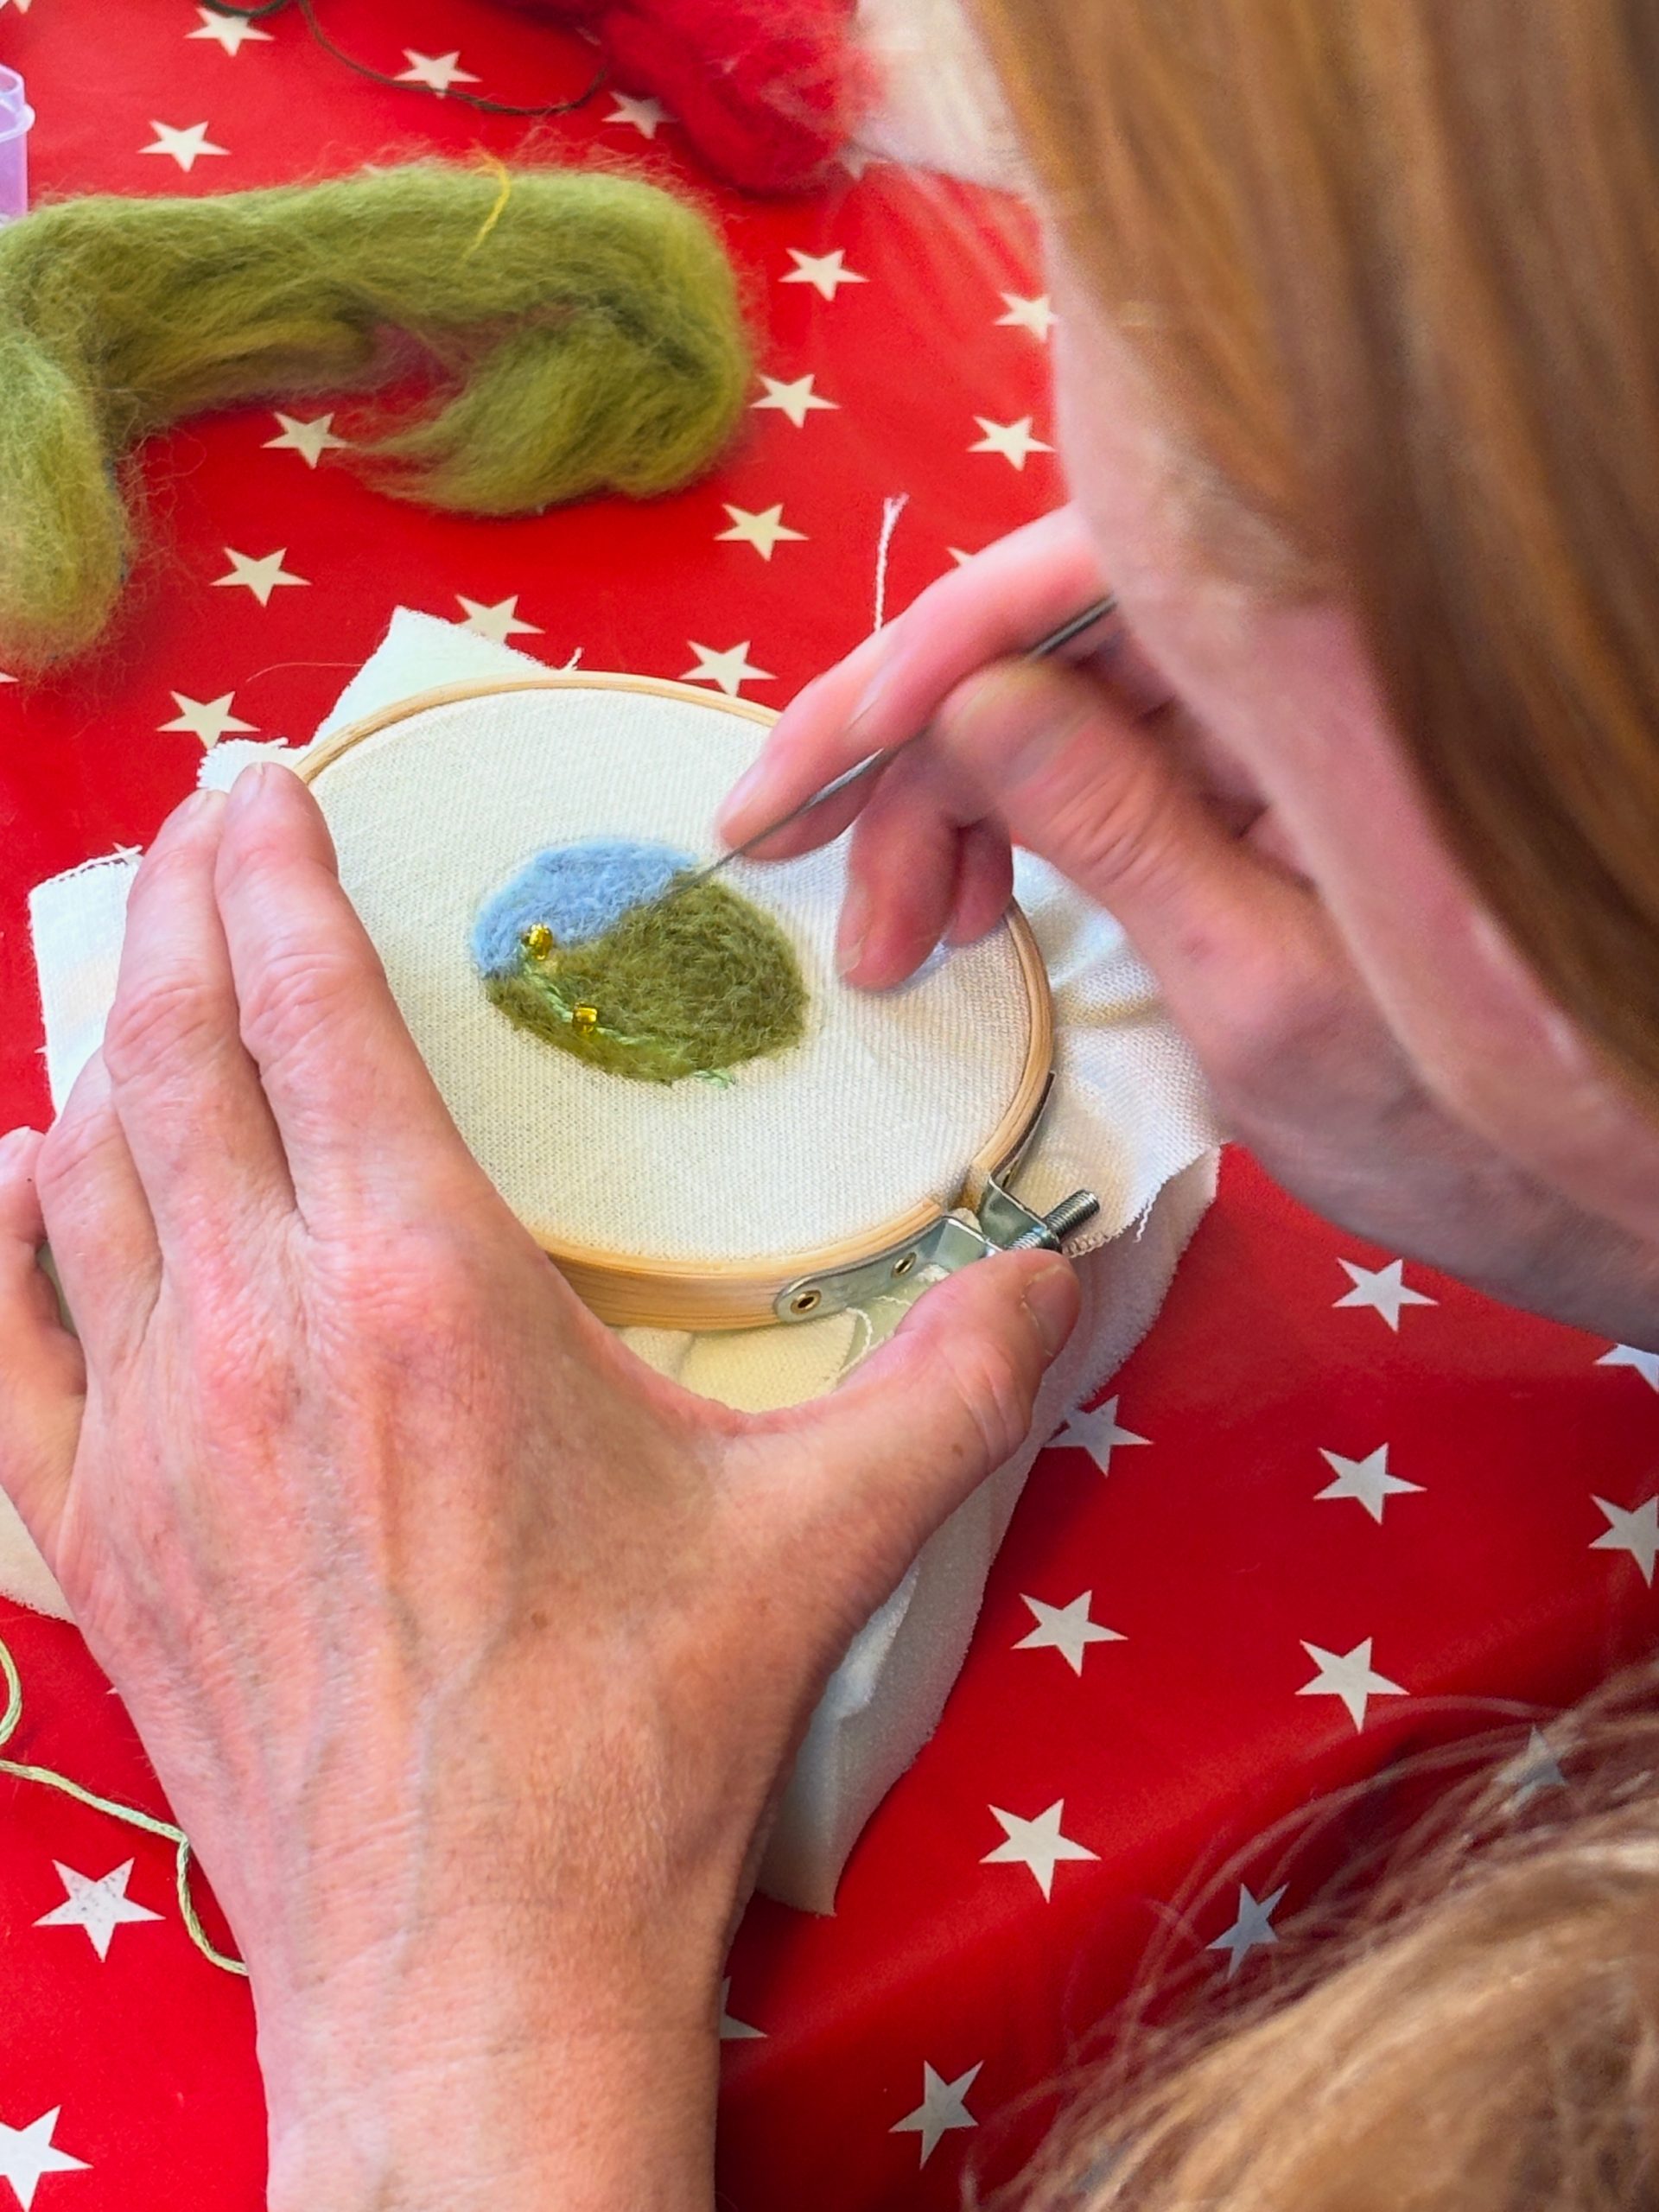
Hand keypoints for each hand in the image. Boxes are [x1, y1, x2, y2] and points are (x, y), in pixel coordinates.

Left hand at [0, 766, 1078, 2211]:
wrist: (470, 1971)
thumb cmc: (639, 1742)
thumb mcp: (825, 1540)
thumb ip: (954, 1380)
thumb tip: (1069, 1266)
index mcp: (423, 1298)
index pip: (310, 1019)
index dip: (270, 878)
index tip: (253, 785)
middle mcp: (258, 1334)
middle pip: (175, 1058)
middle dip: (174, 912)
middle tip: (195, 824)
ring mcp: (152, 1436)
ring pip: (87, 1175)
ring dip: (107, 1046)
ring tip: (137, 972)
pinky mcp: (100, 1537)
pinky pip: (15, 1334)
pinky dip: (17, 1229)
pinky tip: (32, 1174)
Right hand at [721, 508, 1658, 1343]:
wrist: (1595, 1188)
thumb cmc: (1464, 1121)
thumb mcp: (1262, 995)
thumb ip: (1117, 832)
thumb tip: (960, 703)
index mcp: (1324, 687)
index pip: (1085, 587)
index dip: (917, 669)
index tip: (801, 780)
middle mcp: (1301, 668)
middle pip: (1048, 641)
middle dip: (903, 759)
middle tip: (787, 871)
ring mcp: (1276, 724)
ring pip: (1056, 708)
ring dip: (942, 814)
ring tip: (886, 951)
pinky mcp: (1258, 785)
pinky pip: (1101, 770)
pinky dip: (1009, 838)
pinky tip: (966, 923)